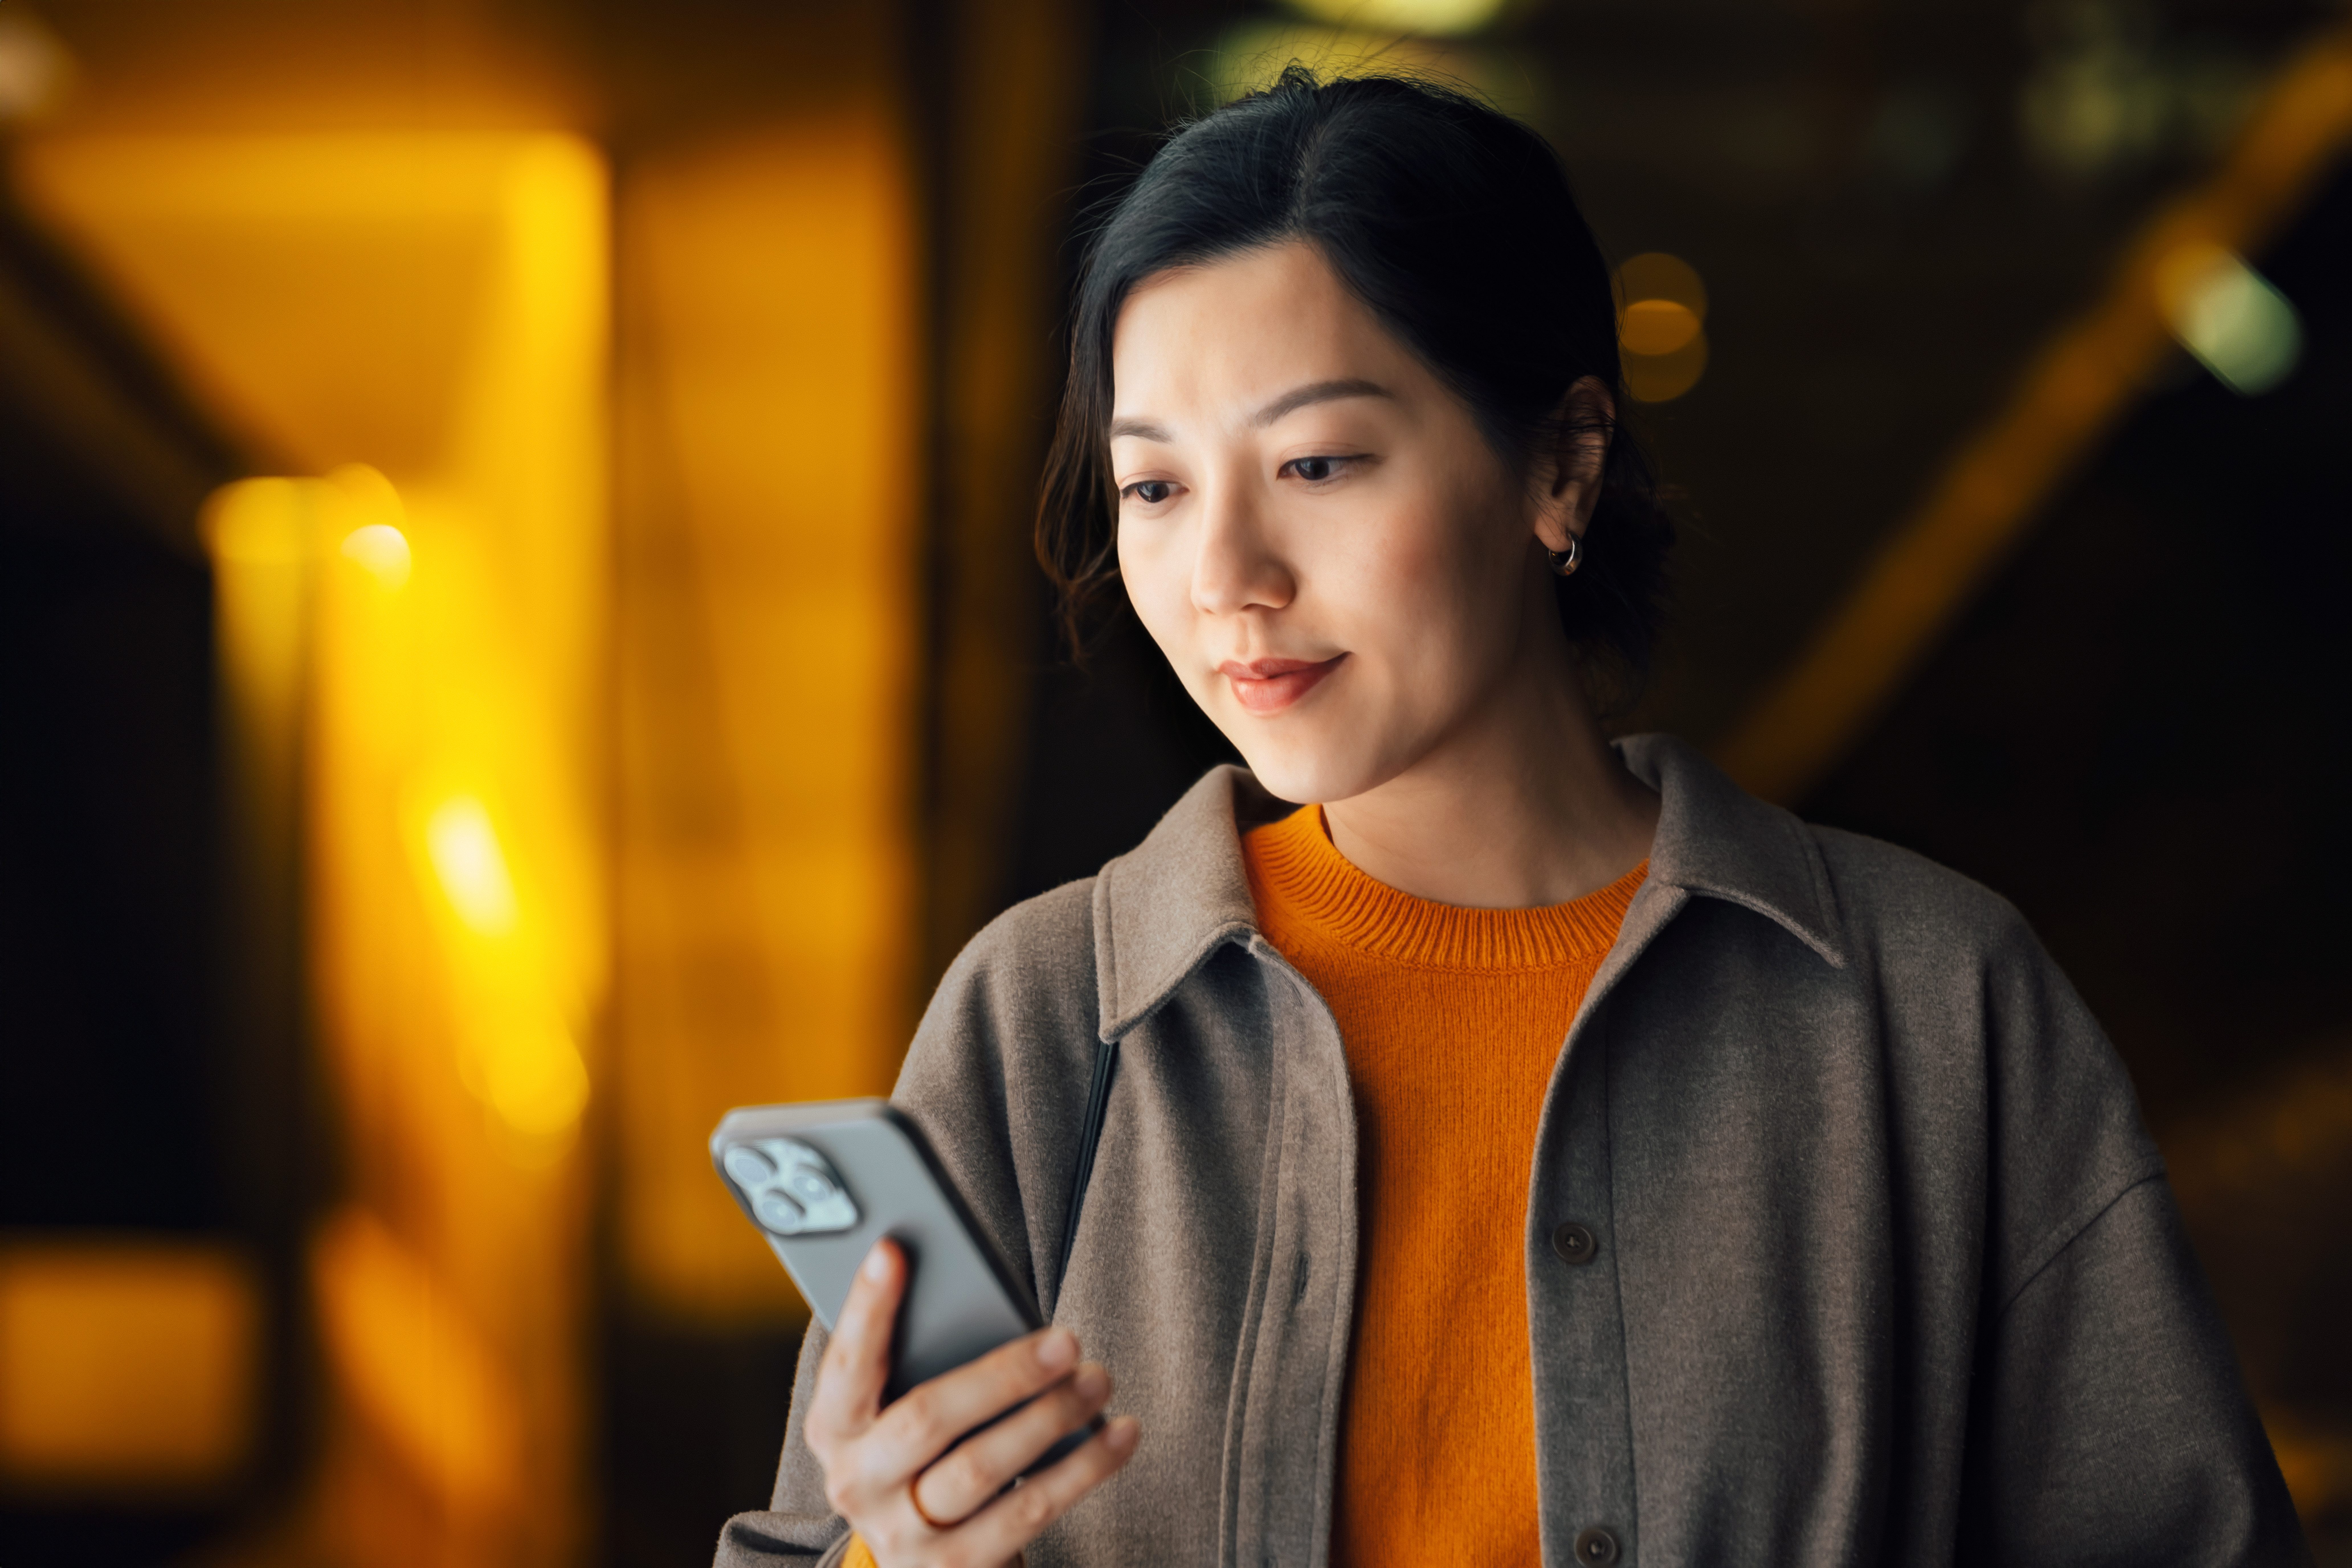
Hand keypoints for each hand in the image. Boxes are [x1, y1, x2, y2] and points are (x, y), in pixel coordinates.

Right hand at [804, 1239, 1140, 1567]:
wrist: (927, 1561)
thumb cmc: (928, 1452)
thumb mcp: (905, 1408)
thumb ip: (922, 1362)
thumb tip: (975, 1294)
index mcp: (834, 1431)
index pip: (847, 1364)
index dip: (866, 1309)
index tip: (894, 1250)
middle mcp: (856, 1484)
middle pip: (927, 1418)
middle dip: (1003, 1375)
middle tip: (1068, 1340)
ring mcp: (903, 1535)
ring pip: (981, 1469)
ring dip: (1050, 1418)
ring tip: (1099, 1378)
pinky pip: (1028, 1512)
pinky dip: (1084, 1469)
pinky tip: (1122, 1434)